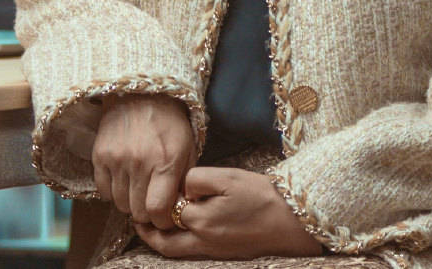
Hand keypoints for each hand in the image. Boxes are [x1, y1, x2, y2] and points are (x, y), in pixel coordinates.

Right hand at [91, 94, 196, 227]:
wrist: (142, 95)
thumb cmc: (170, 124)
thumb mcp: (188, 149)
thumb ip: (183, 182)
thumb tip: (178, 210)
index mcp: (166, 162)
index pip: (158, 210)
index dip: (163, 220)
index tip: (165, 216)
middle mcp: (140, 162)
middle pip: (137, 211)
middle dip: (147, 213)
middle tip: (152, 202)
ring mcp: (117, 159)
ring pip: (120, 204)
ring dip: (130, 201)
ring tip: (139, 187)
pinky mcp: (100, 156)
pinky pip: (104, 191)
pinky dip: (114, 191)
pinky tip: (124, 179)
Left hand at [132, 167, 325, 257]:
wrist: (294, 222)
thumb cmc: (264, 196)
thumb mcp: (229, 177)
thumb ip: (199, 179)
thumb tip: (183, 189)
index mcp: (201, 221)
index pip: (170, 207)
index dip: (166, 196)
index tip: (164, 187)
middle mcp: (202, 242)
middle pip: (164, 243)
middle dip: (148, 232)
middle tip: (137, 220)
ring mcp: (213, 252)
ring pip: (176, 252)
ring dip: (160, 241)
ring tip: (152, 228)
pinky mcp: (224, 255)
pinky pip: (191, 254)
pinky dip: (178, 246)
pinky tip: (181, 233)